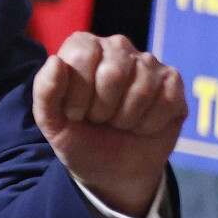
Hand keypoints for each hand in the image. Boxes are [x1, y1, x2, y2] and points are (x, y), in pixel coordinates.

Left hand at [33, 33, 185, 217]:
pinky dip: (149, 124)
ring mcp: (148, 62)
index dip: (77, 95)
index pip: (81, 57)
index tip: (75, 113)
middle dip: (102, 109)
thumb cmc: (79, 138)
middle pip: (113, 72)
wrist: (112, 171)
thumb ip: (45, 92)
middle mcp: (116, 46)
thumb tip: (56, 61)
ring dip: (126, 118)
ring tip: (118, 122)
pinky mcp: (172, 81)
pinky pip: (166, 100)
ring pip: (142, 87)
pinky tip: (141, 125)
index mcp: (82, 47)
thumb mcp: (51, 122)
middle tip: (99, 119)